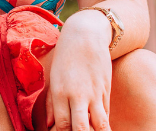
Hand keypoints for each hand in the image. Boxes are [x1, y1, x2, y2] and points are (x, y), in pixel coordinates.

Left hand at [46, 10, 111, 130]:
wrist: (85, 34)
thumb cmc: (65, 55)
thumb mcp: (54, 77)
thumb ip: (51, 103)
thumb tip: (49, 124)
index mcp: (60, 92)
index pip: (62, 126)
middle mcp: (77, 95)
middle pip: (81, 130)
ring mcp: (94, 94)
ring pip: (100, 126)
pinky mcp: (106, 90)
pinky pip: (106, 114)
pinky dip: (103, 124)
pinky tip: (98, 126)